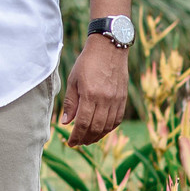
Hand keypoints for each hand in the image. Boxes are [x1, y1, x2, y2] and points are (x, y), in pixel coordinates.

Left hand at [60, 31, 129, 146]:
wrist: (109, 47)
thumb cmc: (87, 62)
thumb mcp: (73, 80)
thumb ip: (71, 103)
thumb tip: (66, 123)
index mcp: (90, 95)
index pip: (83, 124)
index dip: (76, 136)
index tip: (70, 142)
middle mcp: (105, 100)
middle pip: (96, 129)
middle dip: (85, 139)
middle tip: (78, 143)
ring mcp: (116, 100)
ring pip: (107, 127)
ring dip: (97, 136)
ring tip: (88, 140)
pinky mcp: (123, 98)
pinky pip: (117, 120)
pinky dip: (109, 129)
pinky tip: (102, 130)